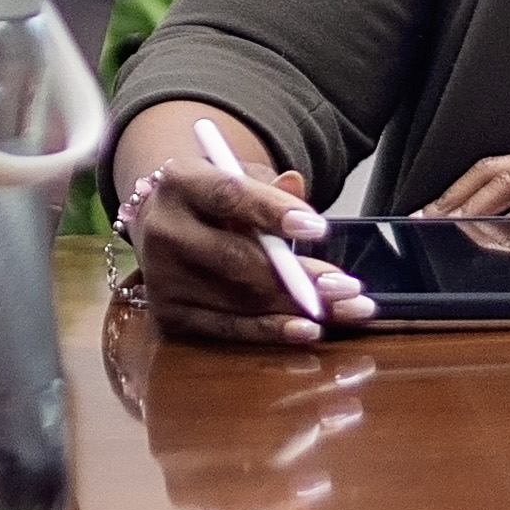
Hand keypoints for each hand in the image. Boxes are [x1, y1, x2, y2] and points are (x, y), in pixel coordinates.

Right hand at [125, 124, 374, 348]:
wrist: (163, 224)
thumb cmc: (213, 201)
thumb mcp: (237, 179)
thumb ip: (267, 186)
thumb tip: (295, 185)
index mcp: (179, 184)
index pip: (228, 196)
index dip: (273, 212)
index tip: (319, 230)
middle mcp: (164, 232)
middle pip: (236, 258)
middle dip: (298, 276)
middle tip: (346, 285)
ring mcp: (164, 280)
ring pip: (240, 299)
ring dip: (298, 307)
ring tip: (346, 308)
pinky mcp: (171, 316)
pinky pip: (229, 329)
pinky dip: (272, 331)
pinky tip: (307, 330)